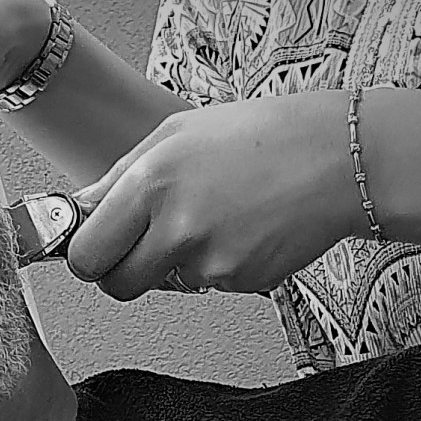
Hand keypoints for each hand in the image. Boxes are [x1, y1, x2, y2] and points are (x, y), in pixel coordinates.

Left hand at [66, 92, 358, 299]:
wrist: (338, 158)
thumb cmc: (260, 135)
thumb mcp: (175, 134)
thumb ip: (121, 178)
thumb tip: (81, 209)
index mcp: (149, 183)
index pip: (85, 252)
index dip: (85, 254)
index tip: (91, 247)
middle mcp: (175, 227)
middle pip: (116, 286)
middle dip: (120, 272)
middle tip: (138, 247)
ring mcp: (209, 261)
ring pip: (165, 284)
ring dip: (176, 263)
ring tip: (212, 217)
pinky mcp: (240, 281)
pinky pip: (208, 283)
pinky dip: (217, 263)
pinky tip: (242, 226)